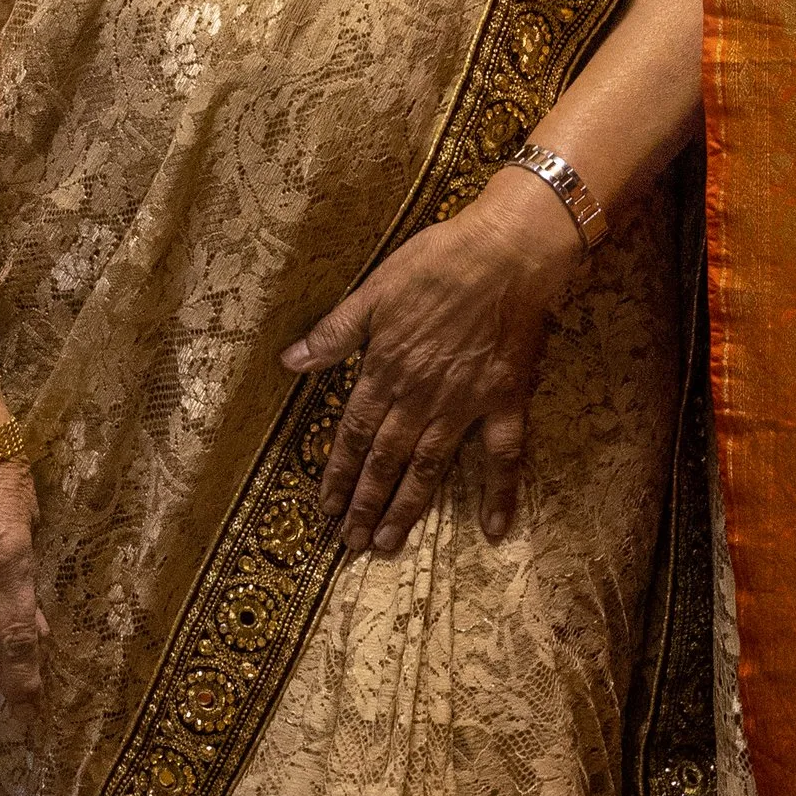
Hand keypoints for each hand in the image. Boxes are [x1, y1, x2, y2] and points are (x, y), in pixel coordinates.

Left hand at [280, 178, 579, 556]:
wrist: (506, 252)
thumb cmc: (437, 262)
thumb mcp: (374, 289)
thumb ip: (334, 332)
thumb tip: (289, 362)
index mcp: (386, 368)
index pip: (355, 431)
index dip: (338, 470)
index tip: (325, 506)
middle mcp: (420, 396)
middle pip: (387, 459)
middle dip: (365, 501)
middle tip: (351, 542)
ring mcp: (464, 404)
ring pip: (430, 466)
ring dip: (408, 507)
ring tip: (388, 542)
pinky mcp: (505, 401)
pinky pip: (503, 456)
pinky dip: (500, 493)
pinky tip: (495, 529)